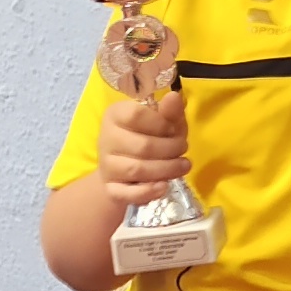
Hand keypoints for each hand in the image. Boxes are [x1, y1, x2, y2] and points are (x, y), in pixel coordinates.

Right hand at [94, 90, 193, 209]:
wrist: (125, 170)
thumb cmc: (148, 138)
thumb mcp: (163, 121)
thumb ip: (169, 111)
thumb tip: (175, 97)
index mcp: (115, 114)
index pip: (136, 115)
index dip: (162, 124)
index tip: (174, 129)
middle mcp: (106, 138)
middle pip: (142, 146)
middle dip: (171, 149)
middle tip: (183, 149)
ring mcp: (107, 165)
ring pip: (137, 170)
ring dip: (167, 169)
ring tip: (183, 165)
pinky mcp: (110, 188)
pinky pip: (127, 193)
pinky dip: (148, 192)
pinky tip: (164, 186)